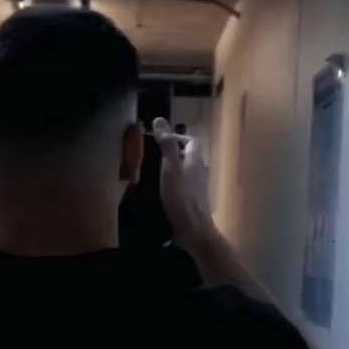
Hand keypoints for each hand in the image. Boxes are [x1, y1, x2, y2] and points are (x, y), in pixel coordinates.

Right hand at [152, 117, 211, 241]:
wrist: (192, 229)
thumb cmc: (181, 196)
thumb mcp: (170, 168)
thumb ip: (167, 145)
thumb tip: (160, 120)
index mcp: (195, 159)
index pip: (191, 140)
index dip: (176, 137)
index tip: (157, 141)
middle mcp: (199, 170)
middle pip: (186, 154)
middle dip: (169, 153)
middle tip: (149, 155)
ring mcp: (196, 186)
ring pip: (183, 170)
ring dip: (168, 168)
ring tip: (149, 171)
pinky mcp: (191, 199)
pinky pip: (180, 183)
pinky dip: (170, 182)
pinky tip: (157, 189)